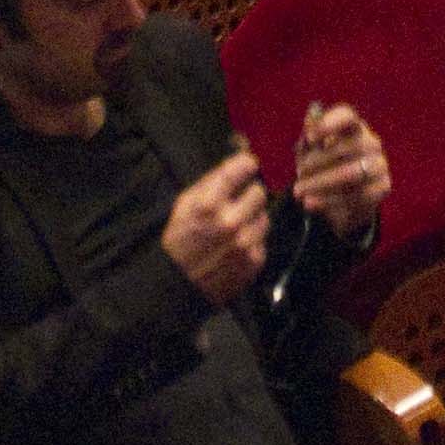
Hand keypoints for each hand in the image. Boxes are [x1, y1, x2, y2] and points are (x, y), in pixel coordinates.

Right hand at [159, 148, 272, 303]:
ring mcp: (245, 243)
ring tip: (236, 226)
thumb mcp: (185, 203)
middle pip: (260, 192)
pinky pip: (263, 239)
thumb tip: (240, 160)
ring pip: (265, 216)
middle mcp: (231, 221)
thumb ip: (212, 180)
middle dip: (249, 195)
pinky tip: (237, 245)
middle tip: (238, 203)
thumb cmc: (180, 238)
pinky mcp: (255, 261)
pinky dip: (253, 240)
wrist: (180, 284)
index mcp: (209, 203)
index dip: (246, 165)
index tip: (246, 167)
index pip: (244, 167)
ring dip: (253, 218)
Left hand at [293, 102, 387, 239]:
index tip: (310, 137)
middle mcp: (371, 142)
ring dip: (322, 184)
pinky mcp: (382, 187)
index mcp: (354, 127)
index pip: (347, 116)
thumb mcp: (310, 153)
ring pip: (353, 174)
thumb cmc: (322, 167)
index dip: (329, 123)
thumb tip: (311, 122)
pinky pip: (358, 196)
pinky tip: (312, 203)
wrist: (339, 200)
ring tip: (300, 192)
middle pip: (346, 148)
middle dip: (318, 162)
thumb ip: (309, 139)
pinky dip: (331, 201)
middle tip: (298, 174)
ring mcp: (380, 165)